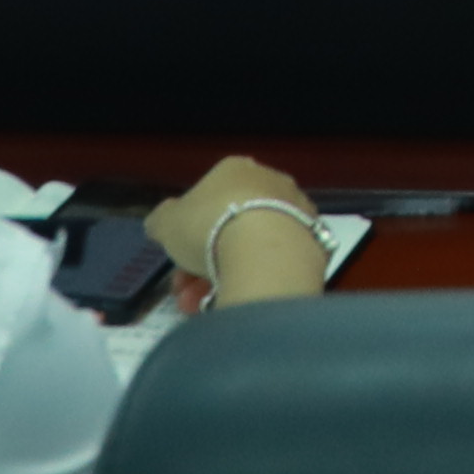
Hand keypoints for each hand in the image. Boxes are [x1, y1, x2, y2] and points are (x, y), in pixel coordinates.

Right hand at [158, 156, 330, 301]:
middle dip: (202, 263)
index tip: (177, 260)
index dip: (188, 233)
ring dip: (222, 277)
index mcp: (235, 169)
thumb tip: (160, 222)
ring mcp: (296, 212)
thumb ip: (162, 220)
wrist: (265, 252)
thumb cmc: (210, 227)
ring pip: (251, 248)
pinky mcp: (313, 241)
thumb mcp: (167, 223)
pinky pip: (274, 263)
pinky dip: (254, 280)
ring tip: (202, 304)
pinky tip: (236, 299)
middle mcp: (270, 183)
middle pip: (229, 227)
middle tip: (185, 290)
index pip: (208, 199)